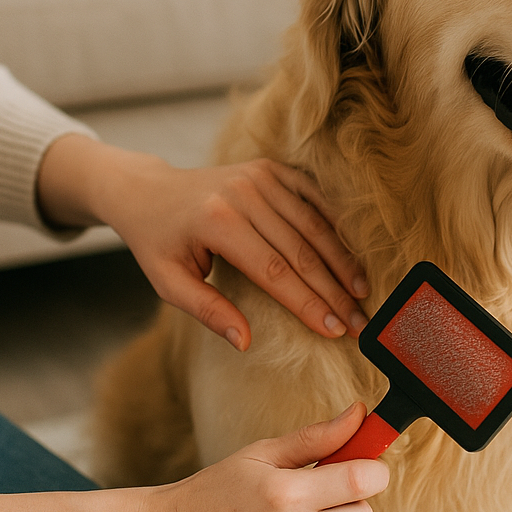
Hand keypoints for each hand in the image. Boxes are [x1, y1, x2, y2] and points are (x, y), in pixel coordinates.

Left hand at [36, 135, 368, 348]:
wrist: (149, 192)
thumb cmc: (159, 243)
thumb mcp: (169, 283)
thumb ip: (207, 310)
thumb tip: (245, 341)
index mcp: (218, 221)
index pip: (275, 270)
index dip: (308, 303)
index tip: (334, 330)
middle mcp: (244, 193)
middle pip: (301, 250)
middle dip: (333, 290)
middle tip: (358, 322)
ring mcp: (261, 176)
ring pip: (314, 225)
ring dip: (342, 261)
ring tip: (362, 293)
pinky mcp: (272, 169)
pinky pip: (314, 198)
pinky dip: (336, 226)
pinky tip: (352, 253)